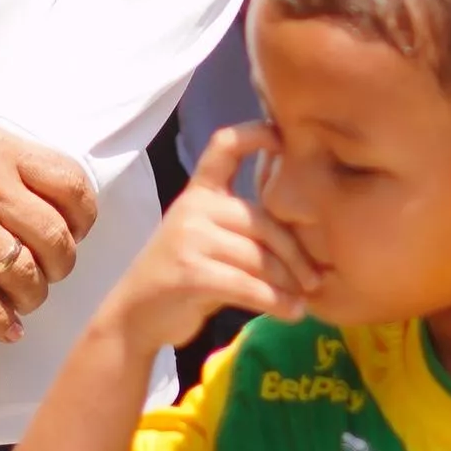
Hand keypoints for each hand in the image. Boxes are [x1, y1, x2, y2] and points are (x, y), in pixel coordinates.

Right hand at [0, 86, 97, 342]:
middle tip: (52, 275)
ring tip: (27, 303)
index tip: (75, 234)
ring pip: (21, 271)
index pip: (72, 187)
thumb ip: (4, 161)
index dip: (83, 219)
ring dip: (32, 296)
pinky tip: (6, 330)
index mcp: (5, 148)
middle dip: (61, 266)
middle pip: (54, 237)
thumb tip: (33, 191)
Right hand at [100, 125, 314, 351]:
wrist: (135, 315)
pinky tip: (292, 310)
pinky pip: (246, 285)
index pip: (224, 146)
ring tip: (306, 299)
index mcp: (200, 191)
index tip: (285, 138)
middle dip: (295, 253)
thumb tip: (307, 234)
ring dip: (288, 283)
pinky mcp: (190, 272)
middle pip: (262, 221)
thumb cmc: (183, 274)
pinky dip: (274, 301)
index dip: (256, 134)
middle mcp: (194, 207)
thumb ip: (243, 228)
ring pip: (258, 257)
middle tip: (316, 278)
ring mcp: (189, 238)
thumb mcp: (208, 239)